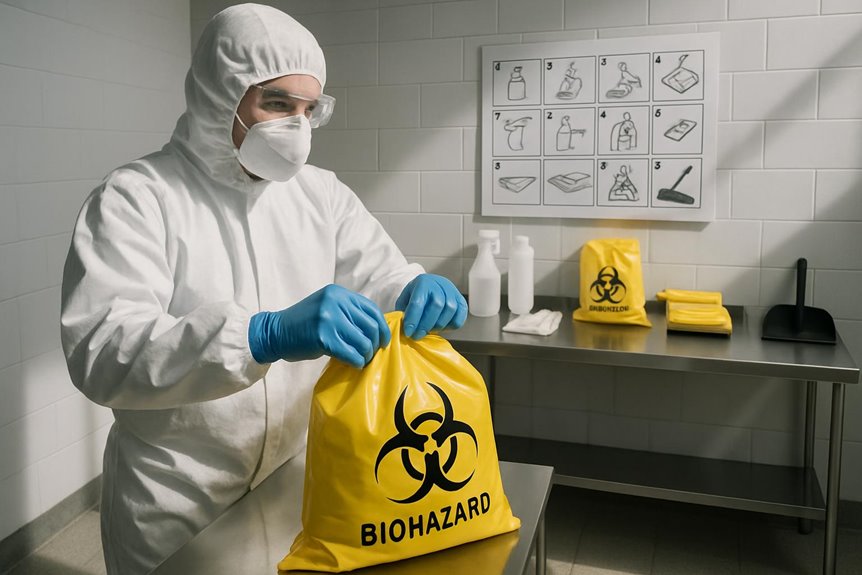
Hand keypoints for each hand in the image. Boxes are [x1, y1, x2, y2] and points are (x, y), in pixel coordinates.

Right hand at [248, 284, 389, 368]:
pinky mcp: (323, 338)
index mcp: (338, 293)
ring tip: (361, 359)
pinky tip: (354, 364)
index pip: (372, 309)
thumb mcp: (327, 307)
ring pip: (364, 342)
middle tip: (371, 353)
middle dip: (376, 343)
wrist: (275, 332)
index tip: (383, 340)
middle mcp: (335, 303)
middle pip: (371, 326)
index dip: (382, 326)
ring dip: (366, 355)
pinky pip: (351, 354)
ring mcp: (329, 319)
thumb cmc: (304, 324)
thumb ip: (349, 312)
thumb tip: (378, 328)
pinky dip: (357, 362)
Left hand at [395, 274, 467, 339]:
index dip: (413, 319)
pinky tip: (440, 328)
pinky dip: (450, 326)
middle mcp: (440, 284)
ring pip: (449, 310)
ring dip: (438, 325)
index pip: (419, 301)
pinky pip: (459, 317)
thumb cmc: (416, 295)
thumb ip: (403, 312)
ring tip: (428, 331)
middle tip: (417, 335)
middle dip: (425, 324)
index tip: (408, 332)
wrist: (431, 287)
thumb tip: (404, 328)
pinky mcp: (462, 302)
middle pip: (436, 305)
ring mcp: (453, 292)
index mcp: (423, 282)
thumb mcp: (405, 299)